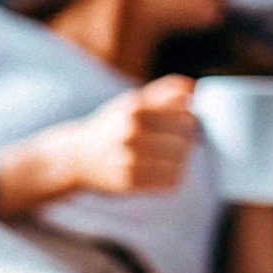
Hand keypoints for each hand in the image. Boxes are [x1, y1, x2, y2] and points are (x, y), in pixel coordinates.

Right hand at [52, 75, 198, 194]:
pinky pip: (170, 182)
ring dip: (180, 161)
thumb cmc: (112, 127)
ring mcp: (130, 160)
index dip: (191, 120)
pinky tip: (161, 171)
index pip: (186, 115)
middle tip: (177, 142)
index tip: (185, 124)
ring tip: (167, 157)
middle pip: (185, 140)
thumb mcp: (133, 102)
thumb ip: (165, 92)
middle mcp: (132, 133)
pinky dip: (172, 177)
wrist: (77, 158)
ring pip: (180, 162)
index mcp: (135, 109)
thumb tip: (194, 88)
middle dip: (187, 141)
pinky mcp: (131, 183)